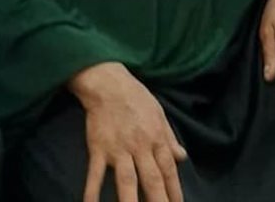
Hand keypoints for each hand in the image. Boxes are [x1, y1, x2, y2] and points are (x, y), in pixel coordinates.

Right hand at [70, 62, 185, 201]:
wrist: (109, 84)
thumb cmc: (137, 98)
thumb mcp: (159, 114)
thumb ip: (169, 138)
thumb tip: (182, 157)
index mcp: (156, 138)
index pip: (168, 170)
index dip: (174, 191)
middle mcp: (140, 146)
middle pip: (151, 179)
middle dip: (159, 201)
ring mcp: (118, 149)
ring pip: (127, 180)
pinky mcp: (98, 149)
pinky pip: (95, 174)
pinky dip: (92, 192)